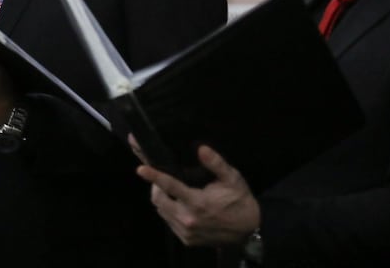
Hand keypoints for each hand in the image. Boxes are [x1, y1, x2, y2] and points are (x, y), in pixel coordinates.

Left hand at [136, 145, 259, 247]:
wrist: (249, 230)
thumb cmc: (239, 200)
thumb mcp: (232, 178)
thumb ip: (216, 164)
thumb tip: (201, 149)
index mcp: (197, 202)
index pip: (170, 186)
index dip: (154, 176)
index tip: (140, 169)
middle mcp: (188, 219)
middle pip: (158, 200)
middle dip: (155, 187)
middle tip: (161, 178)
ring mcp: (186, 232)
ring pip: (161, 212)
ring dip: (162, 200)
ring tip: (170, 191)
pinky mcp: (187, 240)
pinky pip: (169, 223)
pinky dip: (169, 212)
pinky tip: (179, 205)